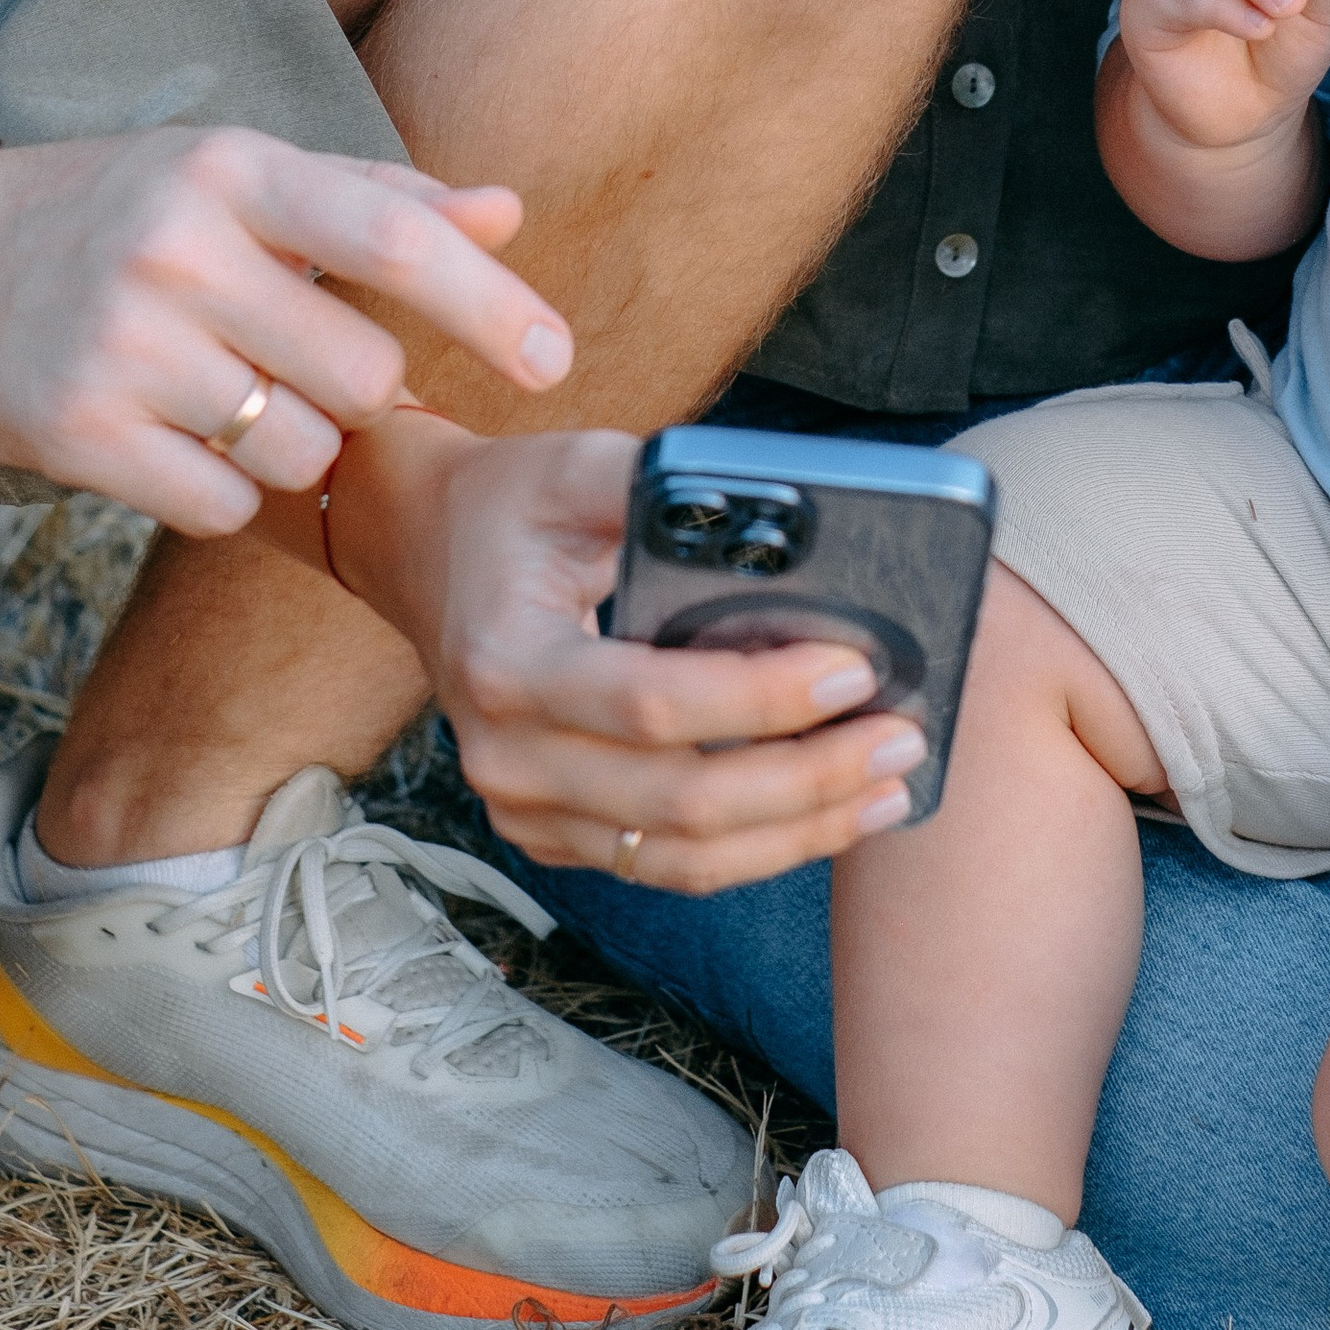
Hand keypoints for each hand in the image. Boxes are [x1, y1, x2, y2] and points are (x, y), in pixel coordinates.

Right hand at [0, 125, 571, 533]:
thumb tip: (510, 212)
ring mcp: (121, 347)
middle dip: (358, 389)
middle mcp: (177, 250)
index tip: (553, 359)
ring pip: (299, 451)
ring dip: (290, 443)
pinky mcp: (75, 435)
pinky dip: (223, 490)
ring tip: (223, 391)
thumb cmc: (113, 208)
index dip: (488, 304)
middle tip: (294, 361)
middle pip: (362, 374)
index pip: (394, 240)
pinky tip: (174, 435)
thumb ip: (379, 200)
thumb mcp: (235, 172)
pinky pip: (223, 505)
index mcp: (232, 171)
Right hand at [352, 425, 931, 894]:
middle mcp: (506, 754)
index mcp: (506, 660)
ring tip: (888, 788)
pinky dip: (756, 848)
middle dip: (808, 778)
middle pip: (681, 800)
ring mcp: (525, 809)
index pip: (651, 703)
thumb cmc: (513, 505)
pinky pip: (666, 864)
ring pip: (683, 855)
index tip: (855, 669)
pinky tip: (828, 814)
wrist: (428, 553)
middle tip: (902, 738)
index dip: (761, 697)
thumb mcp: (574, 465)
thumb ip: (662, 484)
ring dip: (799, 831)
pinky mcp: (553, 834)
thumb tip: (781, 511)